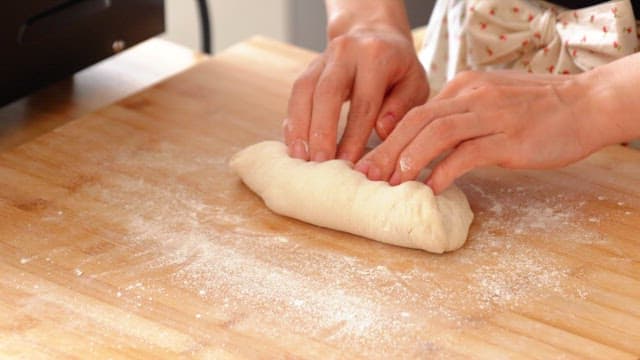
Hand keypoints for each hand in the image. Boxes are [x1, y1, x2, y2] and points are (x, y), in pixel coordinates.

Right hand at [283, 21, 428, 162]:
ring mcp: (323, 57)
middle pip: (327, 93)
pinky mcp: (309, 67)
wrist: (376, 35)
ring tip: (300, 157)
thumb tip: (381, 130)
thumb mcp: (414, 84)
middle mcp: (346, 51)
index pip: (363, 101)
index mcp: (376, 56)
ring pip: (304, 91)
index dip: (354, 135)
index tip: (348, 163)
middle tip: (318, 162)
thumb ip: (401, 107)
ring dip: (300, 126)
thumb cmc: (399, 70)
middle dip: (321, 131)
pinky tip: (294, 144)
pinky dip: (293, 120)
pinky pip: (296, 92)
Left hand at [355, 70, 612, 193]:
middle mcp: (472, 96)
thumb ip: (460, 117)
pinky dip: (444, 171)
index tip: (371, 160)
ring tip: (391, 183)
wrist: (586, 105)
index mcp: (463, 87)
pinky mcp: (510, 138)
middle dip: (386, 150)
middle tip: (366, 175)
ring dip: (408, 159)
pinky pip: (468, 154)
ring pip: (436, 132)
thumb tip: (428, 145)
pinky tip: (431, 188)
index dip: (388, 138)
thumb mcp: (490, 102)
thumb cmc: (537, 109)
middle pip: (417, 120)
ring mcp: (491, 115)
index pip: (415, 111)